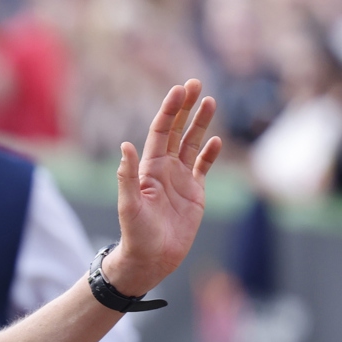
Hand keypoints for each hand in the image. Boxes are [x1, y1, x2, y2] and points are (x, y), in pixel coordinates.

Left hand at [104, 79, 221, 296]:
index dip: (170, 110)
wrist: (150, 258)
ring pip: (193, 144)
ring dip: (201, 124)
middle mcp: (164, 169)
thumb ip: (127, 176)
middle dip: (186, 108)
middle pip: (177, 131)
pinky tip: (217, 140)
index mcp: (149, 168)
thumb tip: (125, 146)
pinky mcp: (195, 193)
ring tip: (210, 101)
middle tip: (196, 83)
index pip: (161, 132)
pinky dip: (210, 154)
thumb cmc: (135, 234)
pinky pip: (204, 167)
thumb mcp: (129, 205)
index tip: (179, 90)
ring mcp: (180, 180)